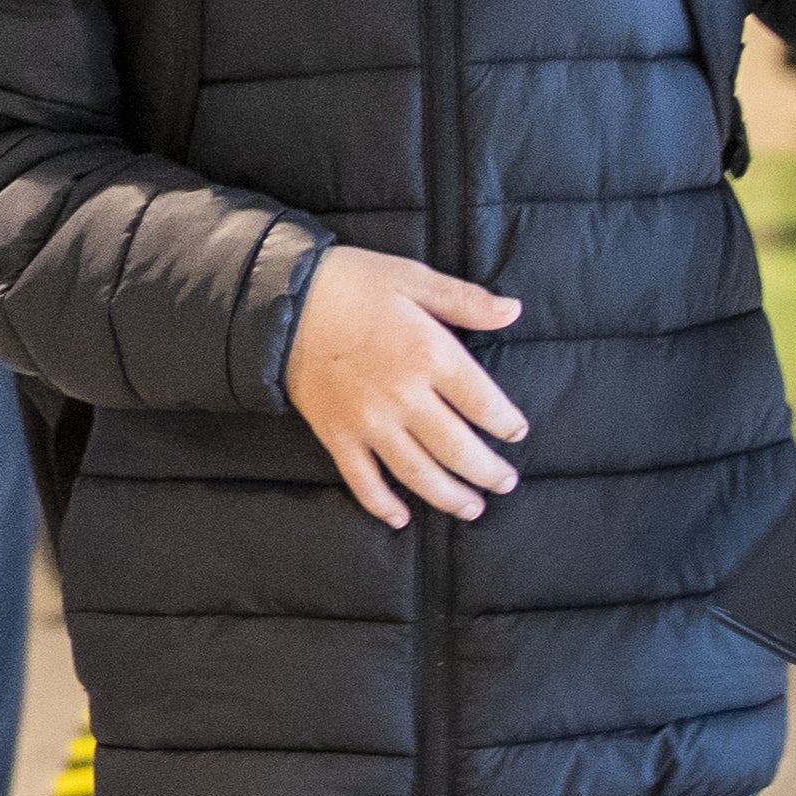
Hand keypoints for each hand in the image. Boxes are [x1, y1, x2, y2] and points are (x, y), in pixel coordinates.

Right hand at [282, 244, 529, 528]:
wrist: (279, 300)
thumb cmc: (350, 283)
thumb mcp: (413, 277)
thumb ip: (466, 300)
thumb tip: (514, 310)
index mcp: (429, 355)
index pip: (484, 404)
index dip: (507, 424)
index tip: (516, 433)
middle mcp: (404, 397)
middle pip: (458, 450)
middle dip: (488, 472)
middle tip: (505, 482)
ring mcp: (369, 422)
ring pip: (419, 474)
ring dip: (450, 497)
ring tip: (472, 507)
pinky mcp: (337, 434)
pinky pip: (362, 480)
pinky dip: (382, 504)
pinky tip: (401, 518)